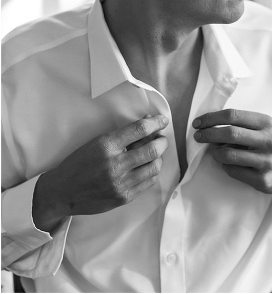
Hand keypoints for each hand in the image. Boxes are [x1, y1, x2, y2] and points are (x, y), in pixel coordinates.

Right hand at [32, 115, 168, 232]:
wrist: (62, 192)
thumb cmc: (79, 163)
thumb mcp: (97, 142)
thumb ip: (124, 134)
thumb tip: (148, 120)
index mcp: (107, 146)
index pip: (140, 130)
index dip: (156, 122)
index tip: (162, 120)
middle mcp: (115, 164)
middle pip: (153, 149)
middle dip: (162, 141)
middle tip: (161, 139)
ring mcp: (121, 183)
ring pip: (154, 166)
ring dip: (158, 157)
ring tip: (153, 154)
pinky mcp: (124, 197)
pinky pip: (149, 182)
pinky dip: (152, 172)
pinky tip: (146, 167)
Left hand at [192, 109, 271, 193]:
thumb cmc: (267, 144)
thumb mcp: (261, 128)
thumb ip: (240, 124)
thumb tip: (209, 124)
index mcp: (266, 123)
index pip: (233, 115)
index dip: (212, 118)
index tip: (198, 122)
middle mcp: (268, 140)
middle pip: (231, 133)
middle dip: (208, 134)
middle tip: (198, 136)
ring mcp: (266, 161)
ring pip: (229, 155)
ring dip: (216, 153)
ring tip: (216, 152)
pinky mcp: (262, 179)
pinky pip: (233, 171)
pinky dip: (225, 166)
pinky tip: (228, 164)